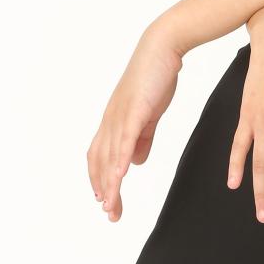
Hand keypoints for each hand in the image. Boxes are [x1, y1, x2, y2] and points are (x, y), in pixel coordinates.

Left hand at [87, 28, 183, 221]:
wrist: (162, 48)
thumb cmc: (156, 77)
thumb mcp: (149, 113)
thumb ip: (142, 137)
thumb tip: (136, 161)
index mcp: (114, 122)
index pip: (101, 157)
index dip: (101, 180)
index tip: (106, 201)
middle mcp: (111, 121)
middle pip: (102, 163)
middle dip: (105, 191)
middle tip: (110, 215)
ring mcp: (120, 115)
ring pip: (111, 156)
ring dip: (110, 183)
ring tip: (112, 206)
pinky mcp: (134, 109)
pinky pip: (126, 139)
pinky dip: (120, 159)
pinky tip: (121, 176)